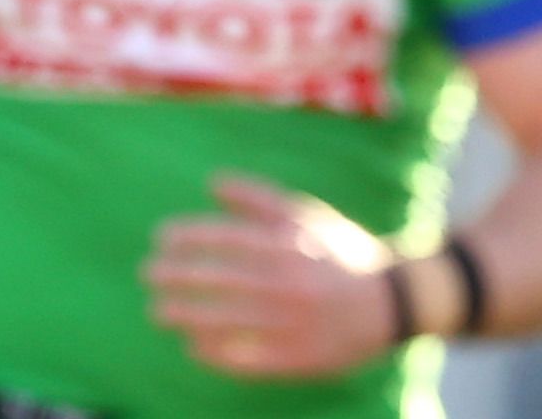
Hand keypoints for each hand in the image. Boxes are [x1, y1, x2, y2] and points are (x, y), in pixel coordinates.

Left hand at [142, 174, 396, 380]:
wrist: (393, 301)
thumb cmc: (339, 252)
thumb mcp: (306, 216)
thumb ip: (259, 198)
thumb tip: (212, 181)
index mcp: (290, 247)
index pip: (226, 239)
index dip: (188, 238)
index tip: (160, 239)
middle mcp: (290, 285)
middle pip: (220, 281)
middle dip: (177, 278)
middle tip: (147, 275)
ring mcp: (295, 324)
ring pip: (228, 322)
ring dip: (186, 317)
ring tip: (157, 312)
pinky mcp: (301, 358)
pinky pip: (249, 359)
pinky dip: (218, 354)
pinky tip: (193, 347)